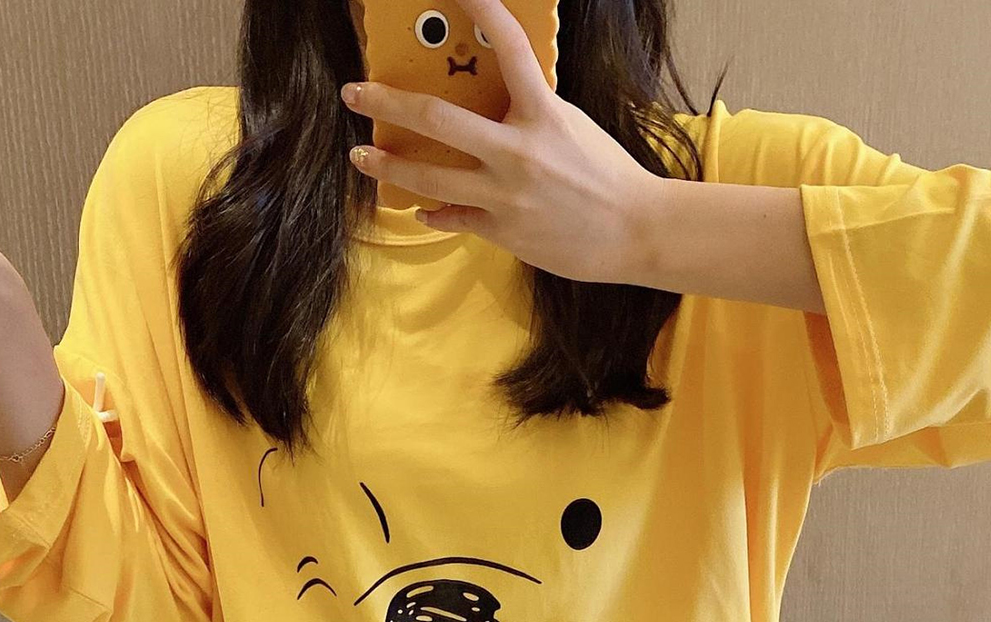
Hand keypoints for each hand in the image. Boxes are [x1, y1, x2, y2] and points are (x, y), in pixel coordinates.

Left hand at [341, 0, 667, 283]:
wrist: (635, 230)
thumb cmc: (607, 176)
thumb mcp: (571, 127)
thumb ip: (528, 112)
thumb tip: (492, 102)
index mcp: (542, 114)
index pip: (509, 47)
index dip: (481, 8)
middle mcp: (517, 152)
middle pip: (437, 119)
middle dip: (388, 102)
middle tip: (355, 92)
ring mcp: (505, 195)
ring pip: (431, 178)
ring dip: (389, 165)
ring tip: (362, 154)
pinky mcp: (503, 231)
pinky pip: (455, 217)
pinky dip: (434, 211)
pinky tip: (418, 207)